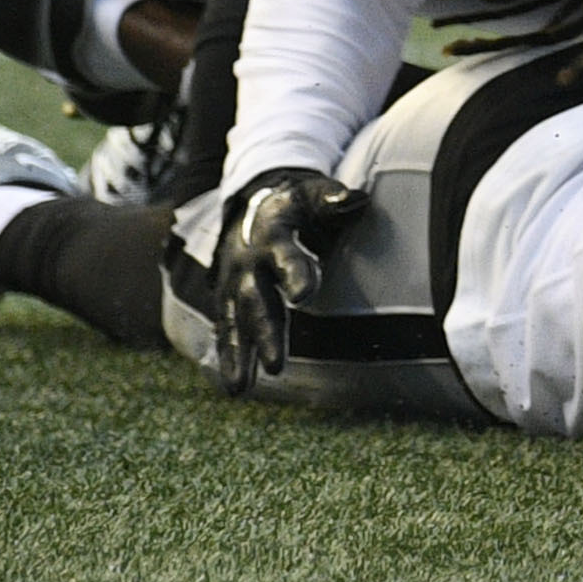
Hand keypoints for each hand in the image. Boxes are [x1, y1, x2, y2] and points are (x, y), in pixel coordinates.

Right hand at [204, 168, 365, 395]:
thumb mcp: (312, 192)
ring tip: (239, 389)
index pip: (284, 254)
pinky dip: (229, 355)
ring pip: (236, 321)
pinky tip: (235, 387)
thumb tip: (355, 199)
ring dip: (239, 355)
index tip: (304, 295)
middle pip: (257, 299)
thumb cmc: (295, 201)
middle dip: (266, 333)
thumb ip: (332, 198)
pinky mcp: (229, 297)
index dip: (294, 271)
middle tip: (276, 366)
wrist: (252, 201)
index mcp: (272, 231)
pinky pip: (227, 328)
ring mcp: (235, 281)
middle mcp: (248, 260)